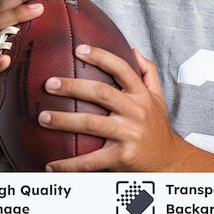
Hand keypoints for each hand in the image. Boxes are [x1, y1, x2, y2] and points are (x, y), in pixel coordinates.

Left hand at [39, 45, 185, 171]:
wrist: (170, 161)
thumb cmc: (158, 127)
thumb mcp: (158, 96)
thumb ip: (148, 71)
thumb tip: (133, 49)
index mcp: (141, 94)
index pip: (121, 69)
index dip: (100, 57)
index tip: (79, 49)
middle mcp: (135, 111)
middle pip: (101, 93)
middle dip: (73, 86)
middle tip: (49, 84)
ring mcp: (128, 134)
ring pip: (92, 124)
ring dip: (64, 120)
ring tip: (43, 117)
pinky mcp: (121, 157)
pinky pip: (91, 161)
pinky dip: (69, 164)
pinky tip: (51, 164)